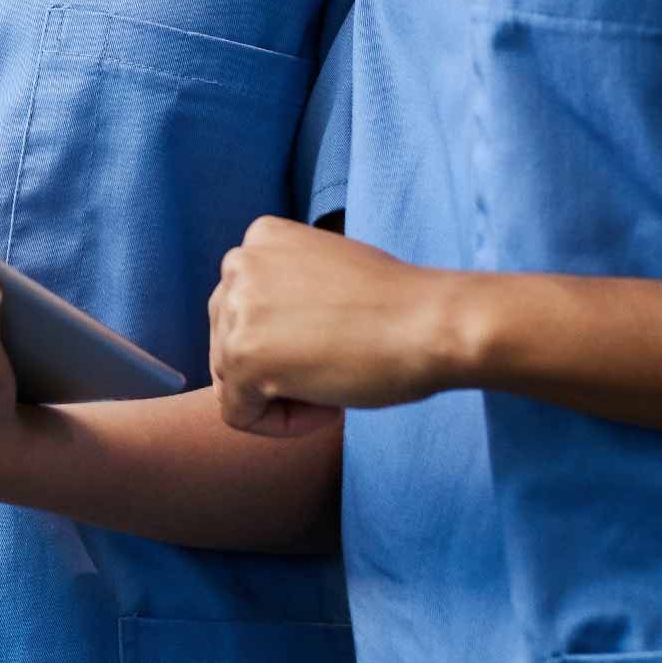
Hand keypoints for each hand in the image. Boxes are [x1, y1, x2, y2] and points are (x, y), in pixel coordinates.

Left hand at [210, 216, 472, 436]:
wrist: (432, 323)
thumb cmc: (400, 306)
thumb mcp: (327, 272)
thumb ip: (287, 287)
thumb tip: (269, 327)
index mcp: (260, 237)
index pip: (245, 307)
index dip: (287, 339)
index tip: (334, 343)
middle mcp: (237, 264)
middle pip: (229, 341)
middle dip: (277, 368)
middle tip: (336, 367)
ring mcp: (235, 309)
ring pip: (232, 380)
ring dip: (282, 396)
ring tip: (335, 384)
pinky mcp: (241, 356)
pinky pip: (240, 414)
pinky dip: (281, 424)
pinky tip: (328, 407)